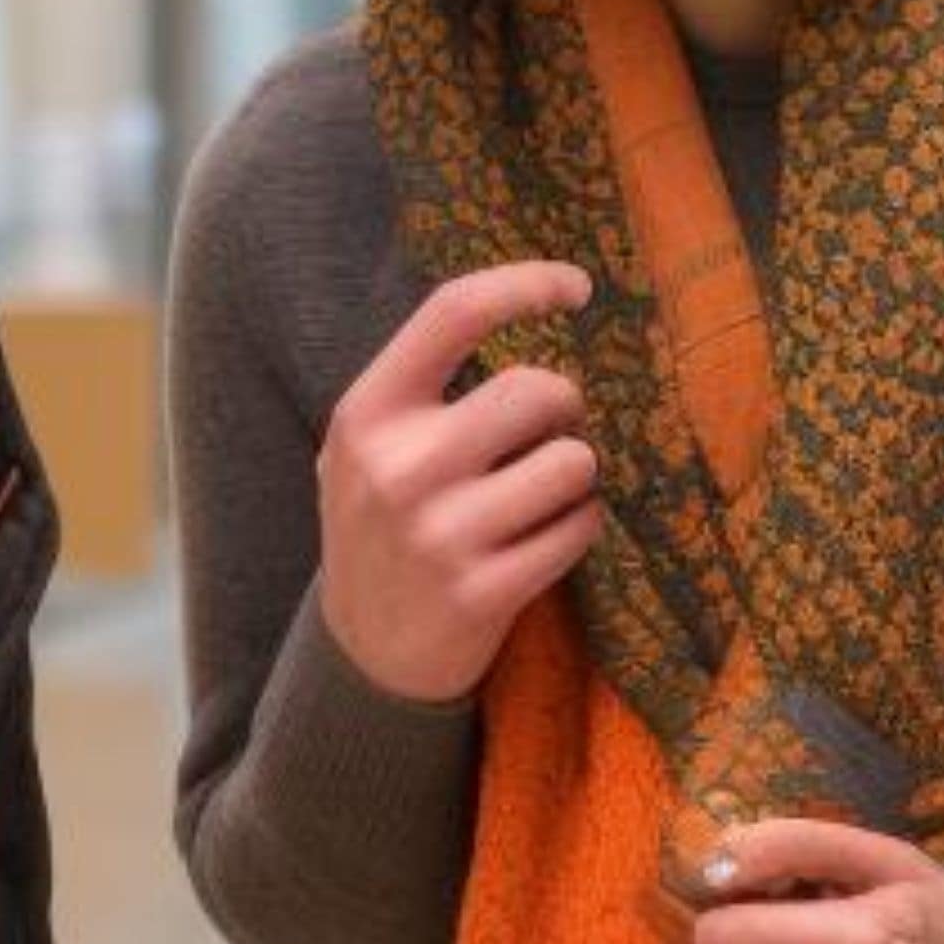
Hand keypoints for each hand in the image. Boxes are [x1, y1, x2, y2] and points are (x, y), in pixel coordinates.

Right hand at [315, 262, 603, 703]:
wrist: (364, 658)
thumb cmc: (383, 529)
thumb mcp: (368, 449)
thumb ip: (425, 389)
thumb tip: (534, 308)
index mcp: (366, 415)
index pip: (453, 313)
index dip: (526, 284)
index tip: (579, 285)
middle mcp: (398, 468)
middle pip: (536, 389)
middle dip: (566, 407)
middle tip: (554, 431)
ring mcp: (439, 534)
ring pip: (572, 462)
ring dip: (576, 475)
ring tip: (544, 495)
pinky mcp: (483, 592)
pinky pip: (579, 528)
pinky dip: (578, 527)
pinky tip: (544, 541)